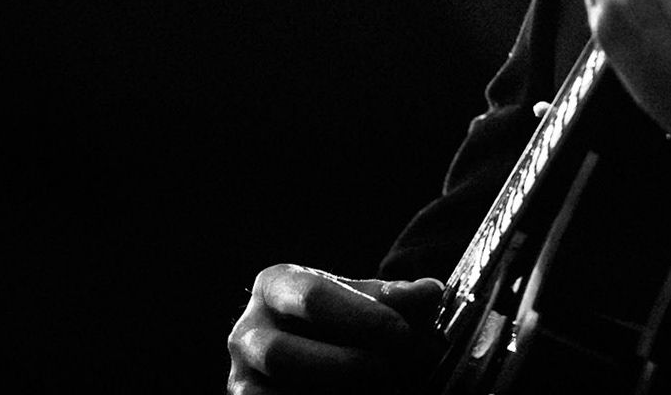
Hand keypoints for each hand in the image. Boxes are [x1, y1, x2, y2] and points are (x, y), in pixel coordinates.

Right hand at [227, 263, 440, 391]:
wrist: (322, 349)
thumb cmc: (348, 318)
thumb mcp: (369, 300)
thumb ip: (398, 296)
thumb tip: (429, 294)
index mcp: (275, 285)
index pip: (312, 297)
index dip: (362, 317)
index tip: (405, 334)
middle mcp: (247, 330)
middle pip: (284, 353)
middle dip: (348, 365)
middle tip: (395, 370)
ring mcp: (241, 376)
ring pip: (276, 393)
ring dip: (338, 393)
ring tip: (385, 388)